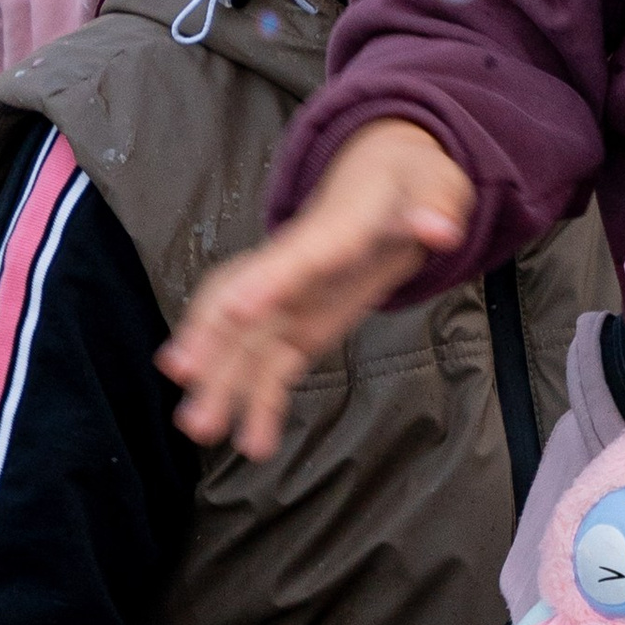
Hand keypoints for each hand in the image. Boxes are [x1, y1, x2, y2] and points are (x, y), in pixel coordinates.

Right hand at [158, 118, 475, 460]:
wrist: (385, 180)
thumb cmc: (408, 183)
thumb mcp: (434, 185)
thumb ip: (436, 206)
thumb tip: (440, 230)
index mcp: (333, 230)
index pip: (297, 255)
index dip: (267, 280)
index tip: (237, 310)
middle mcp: (296, 266)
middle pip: (243, 297)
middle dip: (210, 332)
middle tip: (183, 373)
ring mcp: (290, 298)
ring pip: (245, 341)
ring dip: (220, 381)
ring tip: (198, 428)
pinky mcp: (297, 325)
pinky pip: (270, 366)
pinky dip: (258, 402)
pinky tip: (254, 444)